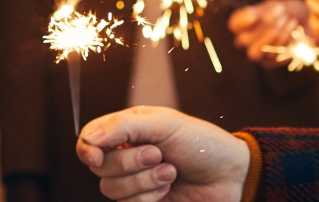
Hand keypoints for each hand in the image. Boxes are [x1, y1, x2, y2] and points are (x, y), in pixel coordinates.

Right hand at [77, 106, 248, 201]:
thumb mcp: (164, 124)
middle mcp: (127, 157)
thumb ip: (123, 126)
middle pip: (99, 167)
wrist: (231, 176)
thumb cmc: (201, 143)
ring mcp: (135, 183)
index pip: (89, 139)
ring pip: (111, 190)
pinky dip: (149, 198)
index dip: (87, 148)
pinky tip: (169, 188)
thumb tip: (89, 138)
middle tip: (159, 154)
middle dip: (129, 162)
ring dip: (144, 181)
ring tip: (171, 172)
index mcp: (128, 131)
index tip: (96, 155)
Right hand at [228, 0, 309, 67]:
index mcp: (243, 23)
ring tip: (290, 20)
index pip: (234, 25)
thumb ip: (260, 11)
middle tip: (282, 12)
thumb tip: (250, 16)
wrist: (308, 22)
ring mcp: (257, 53)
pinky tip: (294, 29)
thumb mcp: (274, 6)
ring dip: (274, 36)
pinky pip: (272, 57)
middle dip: (264, 26)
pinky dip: (285, 42)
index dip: (242, 22)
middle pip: (244, 40)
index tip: (254, 15)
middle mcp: (245, 40)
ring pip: (255, 52)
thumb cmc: (287, 11)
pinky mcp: (269, 63)